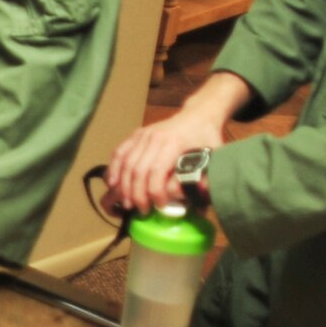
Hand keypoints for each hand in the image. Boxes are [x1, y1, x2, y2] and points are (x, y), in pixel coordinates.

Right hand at [105, 107, 226, 216]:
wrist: (197, 116)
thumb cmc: (206, 139)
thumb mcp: (213, 158)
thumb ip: (205, 180)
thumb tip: (195, 203)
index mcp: (173, 142)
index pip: (156, 171)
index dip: (155, 193)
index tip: (161, 206)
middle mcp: (154, 137)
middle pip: (138, 170)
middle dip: (137, 194)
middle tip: (142, 211)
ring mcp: (142, 134)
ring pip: (125, 163)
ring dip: (123, 187)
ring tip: (127, 204)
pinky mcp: (135, 135)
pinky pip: (119, 153)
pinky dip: (113, 170)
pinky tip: (112, 184)